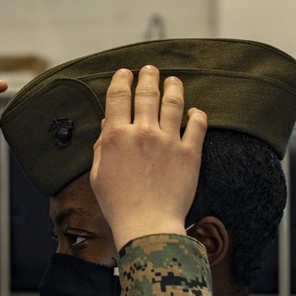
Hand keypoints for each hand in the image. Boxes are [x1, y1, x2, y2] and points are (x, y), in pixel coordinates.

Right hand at [90, 66, 206, 249]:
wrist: (147, 225)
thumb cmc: (118, 205)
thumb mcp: (98, 175)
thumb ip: (102, 146)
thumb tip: (108, 125)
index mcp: (116, 136)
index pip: (118, 97)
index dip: (121, 81)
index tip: (124, 74)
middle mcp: (142, 132)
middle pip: (146, 93)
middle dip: (148, 77)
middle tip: (150, 69)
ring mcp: (169, 140)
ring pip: (173, 102)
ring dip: (173, 87)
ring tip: (173, 80)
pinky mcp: (190, 153)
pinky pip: (197, 124)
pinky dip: (197, 114)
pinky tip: (195, 111)